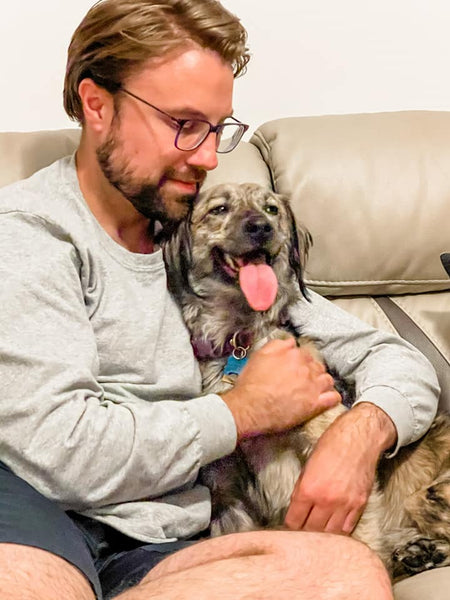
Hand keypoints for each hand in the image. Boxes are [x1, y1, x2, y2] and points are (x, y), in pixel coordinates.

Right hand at [221, 337, 340, 439]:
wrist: (249, 408)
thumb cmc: (251, 384)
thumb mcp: (259, 355)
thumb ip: (276, 345)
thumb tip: (289, 342)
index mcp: (293, 355)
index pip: (305, 353)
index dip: (300, 361)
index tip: (296, 368)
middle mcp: (306, 369)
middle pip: (318, 366)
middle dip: (312, 371)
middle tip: (303, 379)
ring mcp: (312, 387)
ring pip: (328, 380)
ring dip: (323, 383)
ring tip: (315, 388)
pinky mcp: (314, 405)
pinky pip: (333, 398)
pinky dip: (332, 397)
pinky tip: (326, 399)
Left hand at [284, 402, 396, 533]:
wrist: (359, 438)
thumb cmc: (331, 445)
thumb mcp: (308, 464)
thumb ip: (302, 488)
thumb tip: (297, 506)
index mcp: (309, 489)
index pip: (294, 521)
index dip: (291, 524)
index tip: (291, 523)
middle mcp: (326, 500)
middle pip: (311, 531)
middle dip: (305, 531)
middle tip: (303, 527)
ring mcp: (345, 504)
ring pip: (330, 533)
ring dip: (322, 532)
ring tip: (318, 528)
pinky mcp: (360, 505)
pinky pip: (347, 527)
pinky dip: (339, 529)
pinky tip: (334, 525)